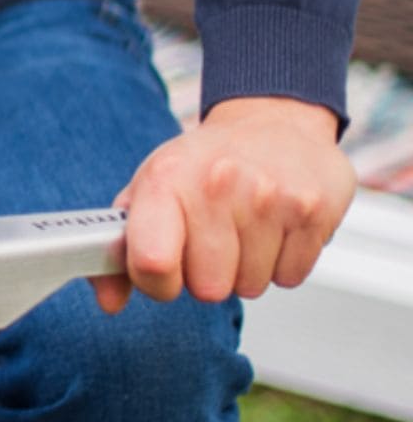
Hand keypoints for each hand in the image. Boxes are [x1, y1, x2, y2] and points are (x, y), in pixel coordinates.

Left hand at [94, 95, 353, 313]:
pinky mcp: (312, 211)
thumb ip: (121, 246)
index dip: (156, 282)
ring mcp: (269, 197)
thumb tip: (108, 300)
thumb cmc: (203, 163)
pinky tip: (274, 228)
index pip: (152, 262)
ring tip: (244, 227)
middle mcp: (217, 184)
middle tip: (211, 238)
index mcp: (166, 179)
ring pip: (251, 287)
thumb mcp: (150, 190)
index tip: (162, 271)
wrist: (272, 121)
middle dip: (207, 274)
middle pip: (208, 288)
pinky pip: (290, 277)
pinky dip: (282, 262)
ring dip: (246, 268)